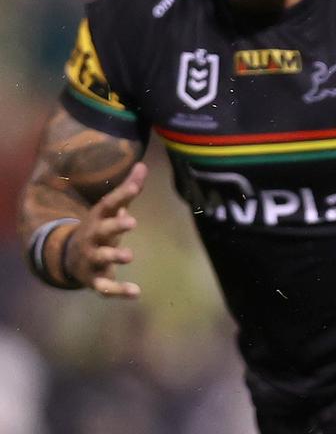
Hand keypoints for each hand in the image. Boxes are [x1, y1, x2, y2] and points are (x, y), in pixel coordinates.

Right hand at [64, 162, 145, 297]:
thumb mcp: (111, 210)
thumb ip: (128, 190)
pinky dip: (118, 291)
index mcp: (98, 219)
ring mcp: (91, 260)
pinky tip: (136, 293)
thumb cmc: (100, 229)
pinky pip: (105, 287)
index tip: (135, 188)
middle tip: (132, 222)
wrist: (70, 257)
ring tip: (130, 256)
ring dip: (114, 257)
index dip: (121, 196)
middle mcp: (93, 238)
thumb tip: (143, 165)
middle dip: (114, 227)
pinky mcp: (94, 280)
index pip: (108, 205)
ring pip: (101, 259)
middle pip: (101, 231)